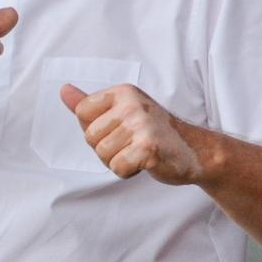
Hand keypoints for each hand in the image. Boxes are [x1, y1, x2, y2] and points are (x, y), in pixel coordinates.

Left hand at [58, 82, 203, 183]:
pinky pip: (117, 167)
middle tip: (133, 144)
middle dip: (108, 149)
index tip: (120, 129)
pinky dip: (128, 172)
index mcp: (123, 92)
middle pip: (90, 137)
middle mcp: (131, 104)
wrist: (197, 151)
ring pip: (102, 154)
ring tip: (139, 152)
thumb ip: (91, 104)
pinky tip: (146, 162)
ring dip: (118, 161)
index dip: (96, 129)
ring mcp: (141, 125)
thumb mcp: (123, 111)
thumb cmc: (156, 133)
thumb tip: (63, 90)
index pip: (82, 112)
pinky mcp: (148, 148)